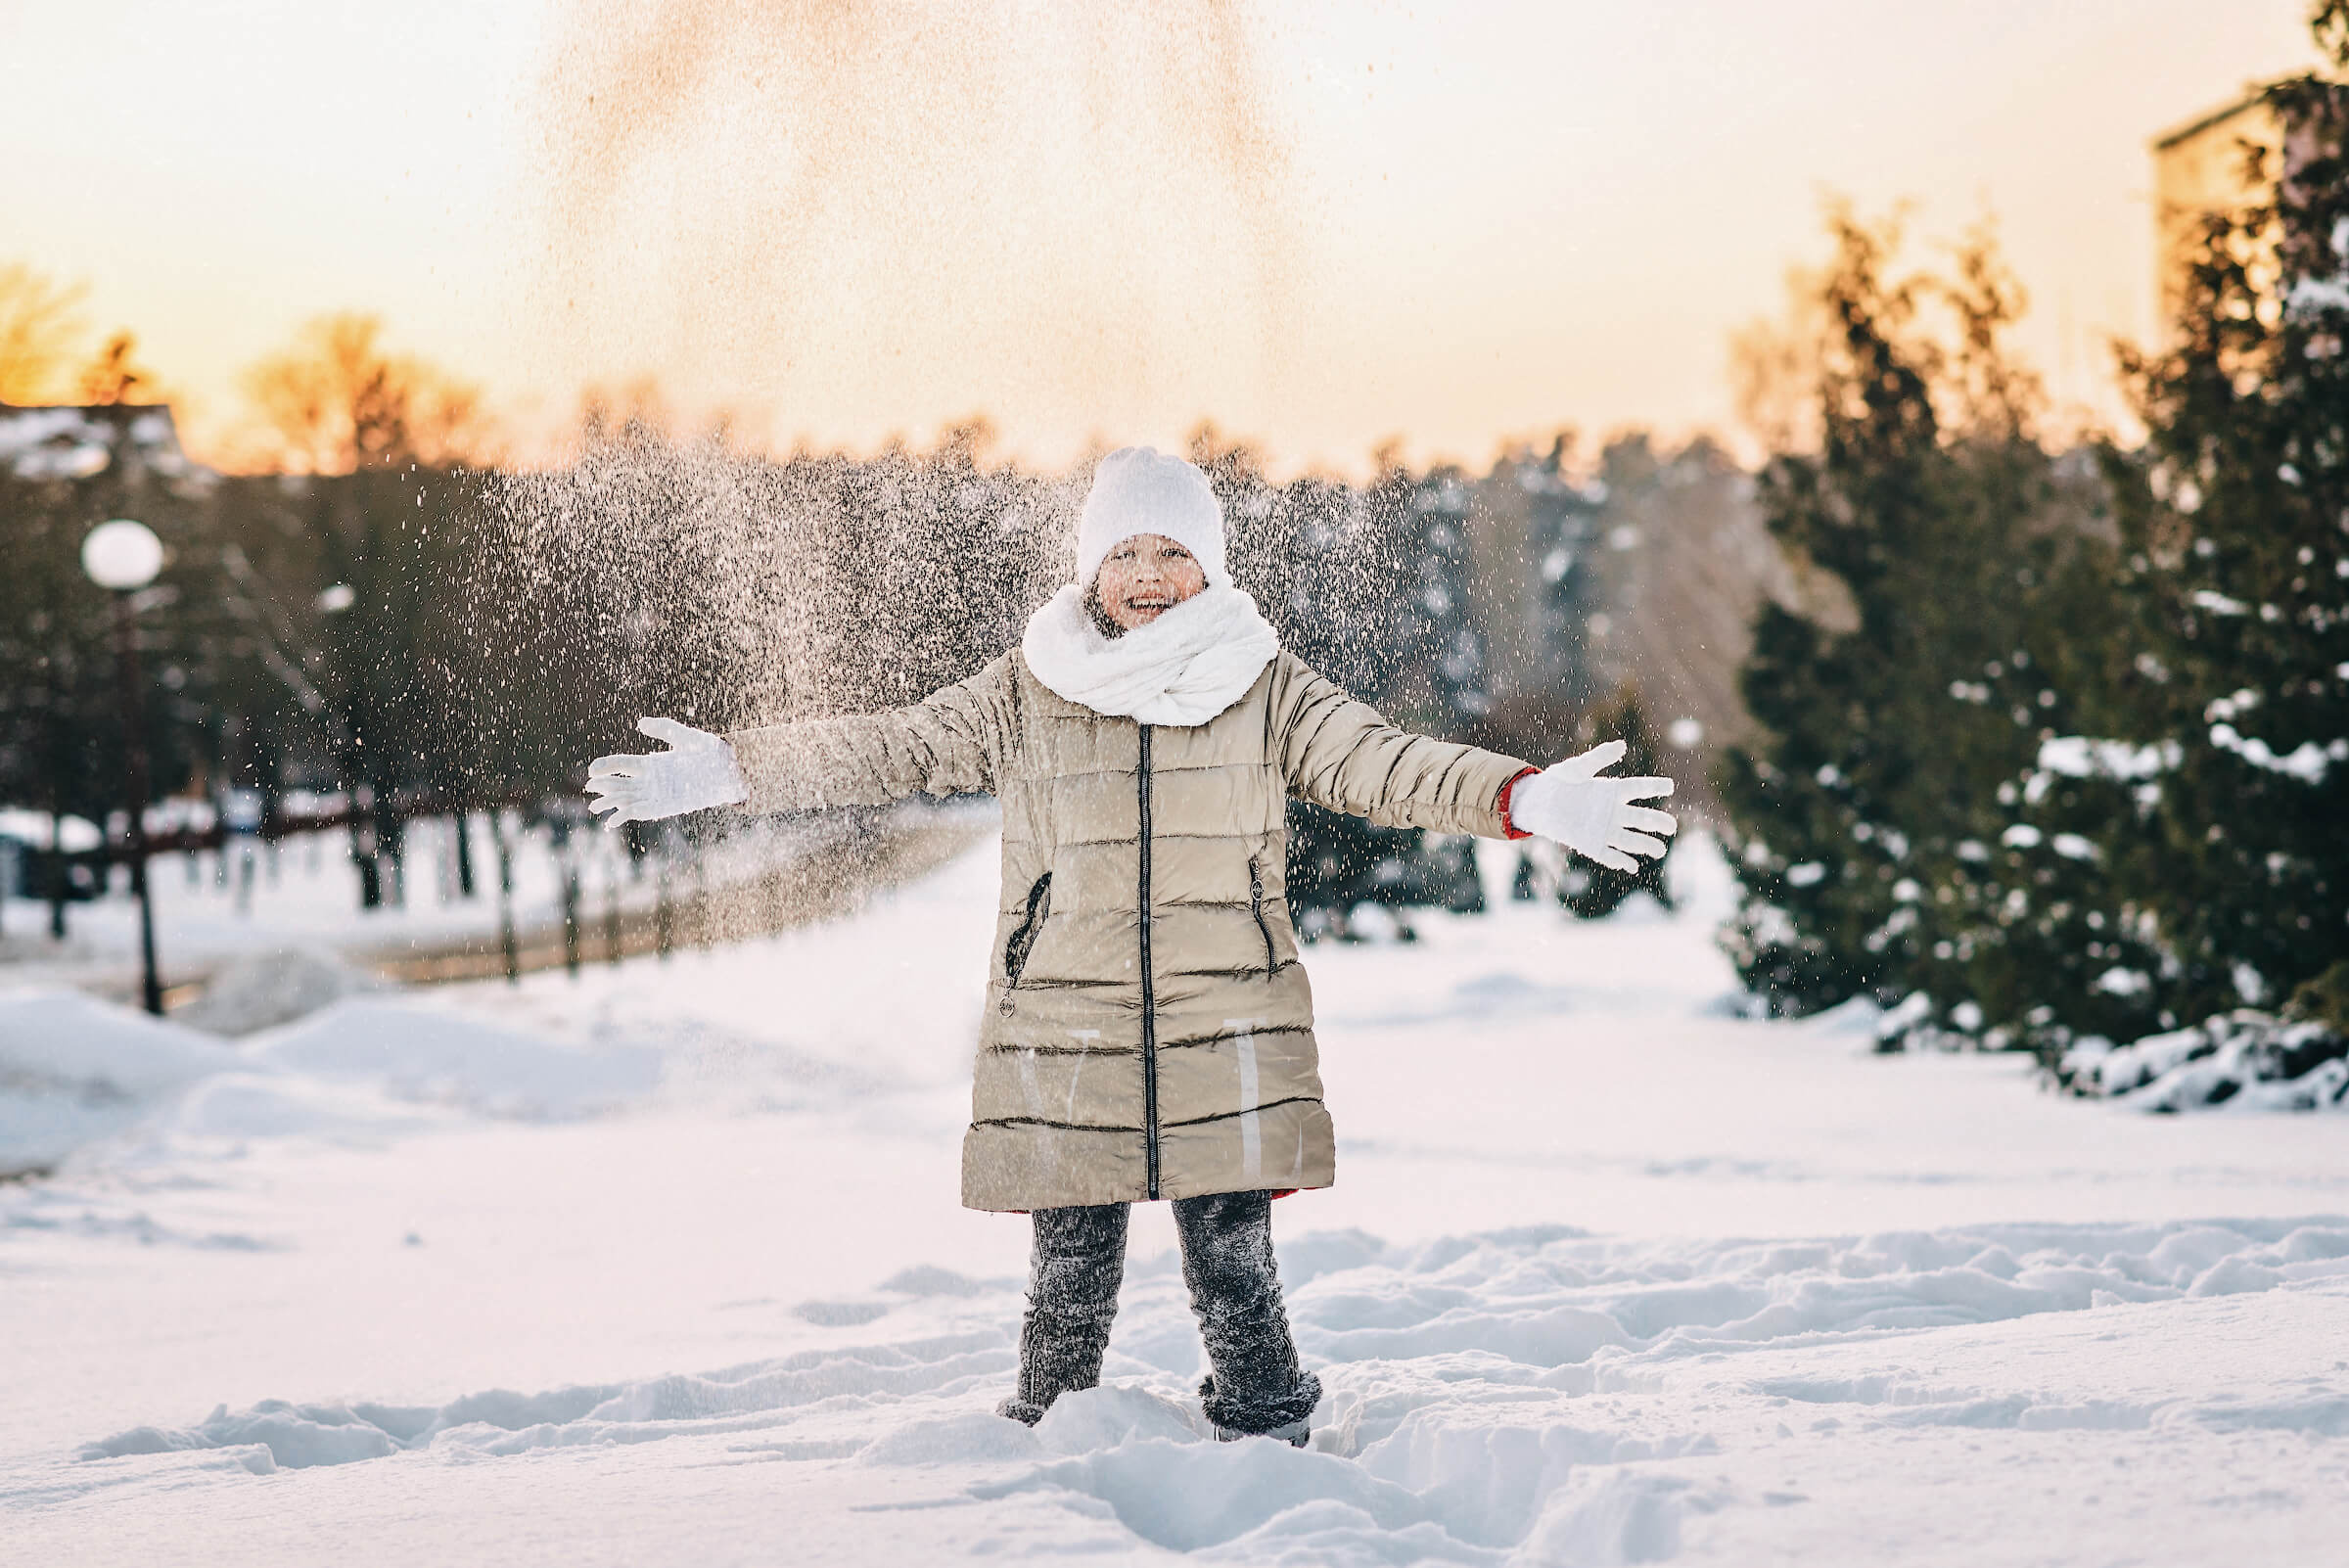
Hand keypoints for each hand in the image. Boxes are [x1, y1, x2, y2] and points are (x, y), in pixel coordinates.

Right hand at [585, 718, 747, 826]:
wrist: (730, 771)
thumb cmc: (710, 752)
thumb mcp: (687, 737)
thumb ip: (665, 728)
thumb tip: (641, 723)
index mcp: (651, 763)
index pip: (622, 764)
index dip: (606, 766)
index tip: (592, 769)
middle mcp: (650, 780)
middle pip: (620, 783)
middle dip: (604, 786)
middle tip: (590, 787)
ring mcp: (656, 795)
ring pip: (626, 799)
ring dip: (610, 803)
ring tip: (594, 807)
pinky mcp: (665, 807)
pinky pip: (641, 813)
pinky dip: (626, 816)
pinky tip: (612, 820)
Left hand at [1508, 740, 1676, 872]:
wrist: (1537, 802)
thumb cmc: (1559, 782)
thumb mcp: (1576, 768)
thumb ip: (1598, 758)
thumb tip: (1621, 745)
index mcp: (1612, 790)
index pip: (1638, 788)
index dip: (1654, 786)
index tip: (1669, 786)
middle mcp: (1613, 811)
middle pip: (1640, 817)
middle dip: (1657, 822)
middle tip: (1671, 826)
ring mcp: (1603, 829)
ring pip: (1629, 839)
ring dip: (1645, 845)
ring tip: (1660, 850)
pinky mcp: (1591, 844)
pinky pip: (1609, 855)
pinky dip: (1620, 861)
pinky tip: (1632, 867)